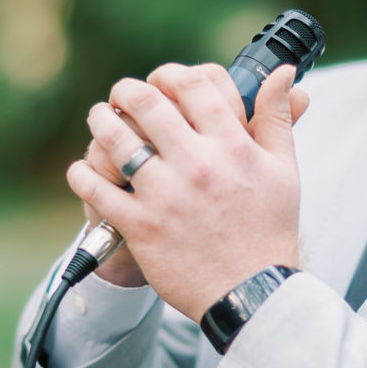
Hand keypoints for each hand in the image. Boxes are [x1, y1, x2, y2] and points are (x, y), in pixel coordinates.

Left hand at [67, 62, 307, 319]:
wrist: (252, 294)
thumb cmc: (269, 230)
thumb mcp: (284, 170)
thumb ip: (277, 118)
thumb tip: (283, 74)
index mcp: (233, 146)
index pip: (194, 85)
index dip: (172, 74)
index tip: (164, 81)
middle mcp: (198, 164)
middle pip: (148, 103)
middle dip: (127, 91)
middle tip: (121, 95)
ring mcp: (166, 196)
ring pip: (116, 140)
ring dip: (101, 121)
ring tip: (100, 119)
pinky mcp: (141, 226)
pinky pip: (97, 189)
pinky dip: (82, 174)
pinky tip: (82, 169)